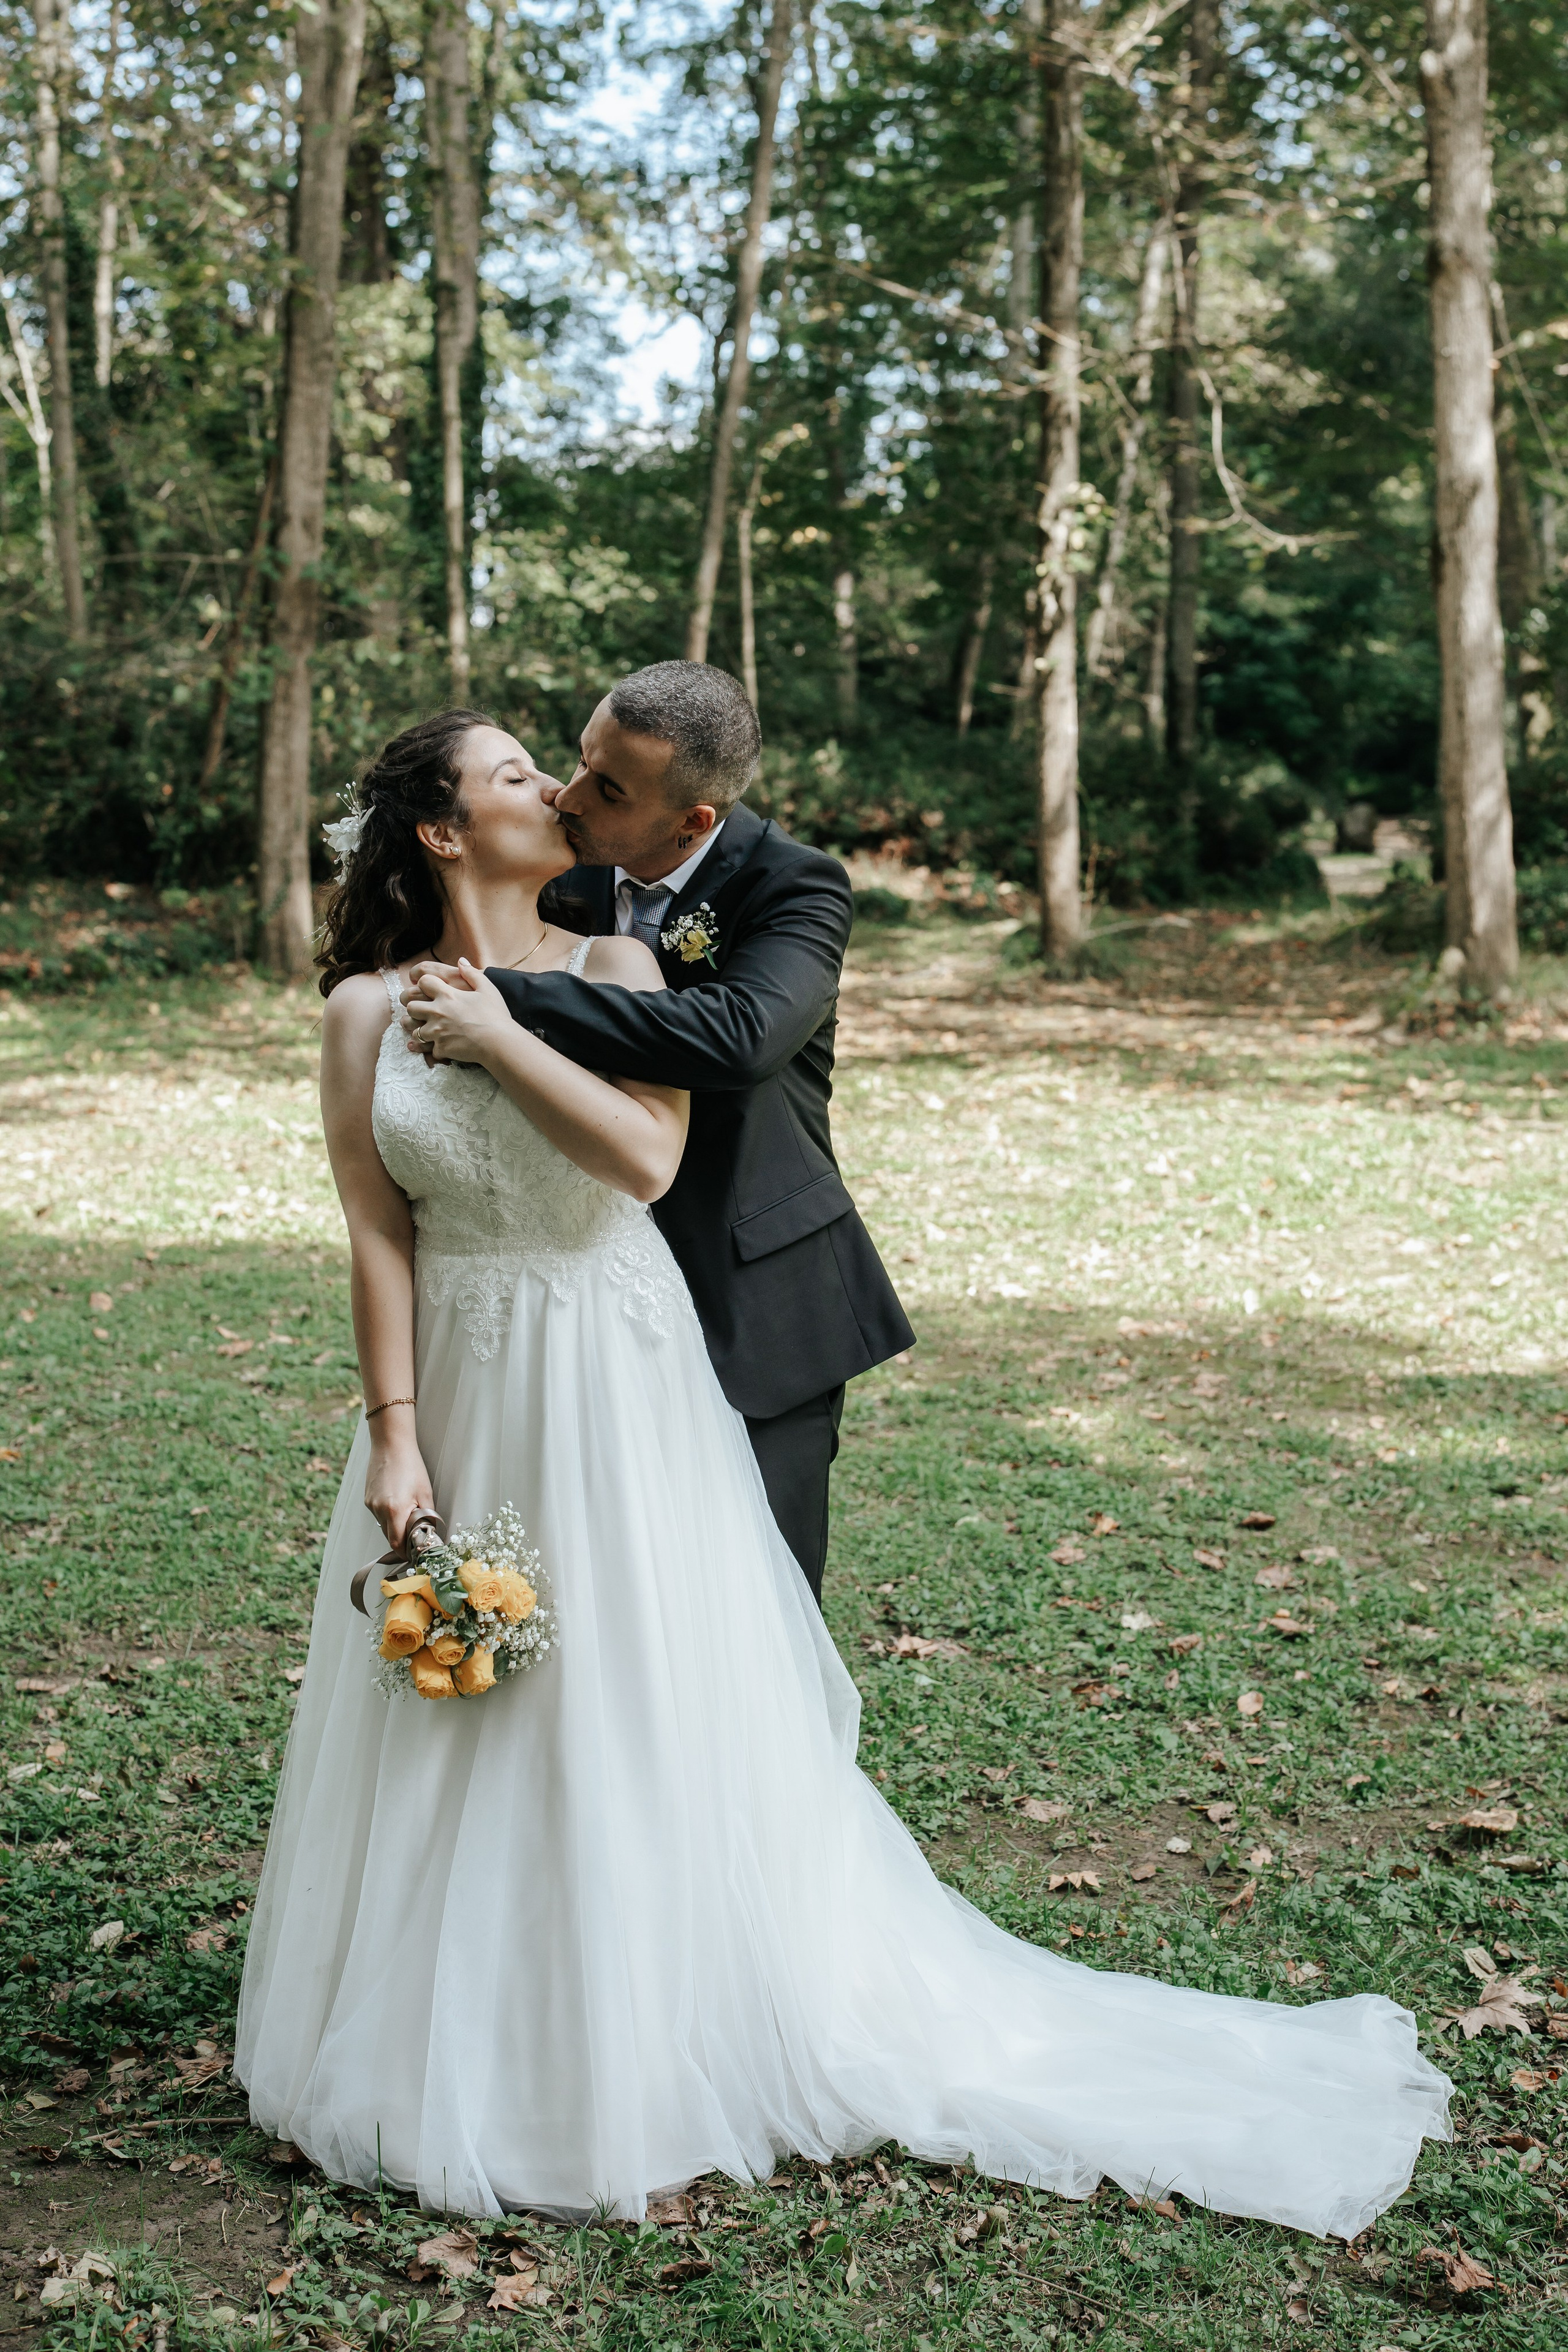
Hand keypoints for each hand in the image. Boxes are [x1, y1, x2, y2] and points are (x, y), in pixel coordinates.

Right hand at [364, 1437, 433, 1551]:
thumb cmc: (411, 1466)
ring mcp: (370, 1504)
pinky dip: (387, 1515)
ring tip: (407, 1513)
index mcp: (395, 1510)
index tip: (414, 1553)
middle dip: (401, 1540)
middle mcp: (378, 1510)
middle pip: (389, 1537)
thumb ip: (427, 1517)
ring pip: (383, 1526)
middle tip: (415, 1536)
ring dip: (394, 1526)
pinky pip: (378, 1515)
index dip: (405, 1552)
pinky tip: (397, 1502)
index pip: (396, 1544)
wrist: (390, 1444)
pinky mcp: (367, 1499)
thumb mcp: (425, 1492)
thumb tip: (429, 1533)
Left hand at [402, 959, 511, 1066]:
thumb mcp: (487, 989)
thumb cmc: (495, 1015)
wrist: (499, 1042)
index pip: (423, 981)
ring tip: (427, 1031)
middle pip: (411, 1006)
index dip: (423, 983)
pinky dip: (435, 1049)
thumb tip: (461, 961)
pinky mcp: (441, 1048)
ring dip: (420, 1030)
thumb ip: (472, 973)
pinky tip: (442, 1047)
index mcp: (447, 994)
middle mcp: (437, 1011)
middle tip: (421, 1010)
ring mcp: (437, 1031)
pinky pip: (430, 1049)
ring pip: (414, 1030)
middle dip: (413, 1007)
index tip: (427, 987)